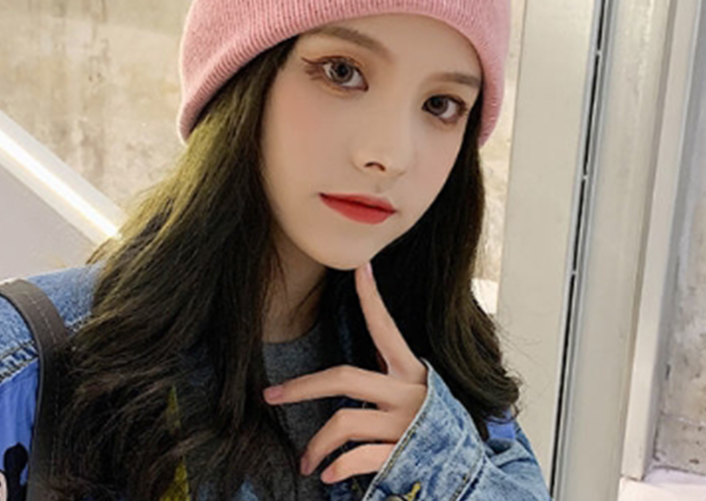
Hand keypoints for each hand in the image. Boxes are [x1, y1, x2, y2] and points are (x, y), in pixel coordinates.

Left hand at [262, 261, 428, 483]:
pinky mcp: (403, 456)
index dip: (371, 298)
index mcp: (411, 371)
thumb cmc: (434, 426)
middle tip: (272, 396)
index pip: (386, 328)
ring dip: (316, 444)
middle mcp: (408, 393)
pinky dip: (338, 467)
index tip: (360, 267)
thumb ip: (391, 372)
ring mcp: (405, 425)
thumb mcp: (417, 391)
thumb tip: (366, 350)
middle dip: (302, 386)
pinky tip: (327, 474)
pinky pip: (359, 457)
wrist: (470, 475)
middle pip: (344, 378)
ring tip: (305, 460)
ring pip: (344, 422)